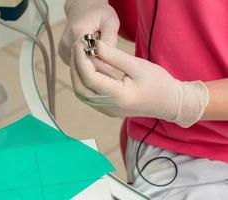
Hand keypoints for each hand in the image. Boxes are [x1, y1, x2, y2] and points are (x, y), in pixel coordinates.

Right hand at [58, 0, 119, 64]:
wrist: (82, 8)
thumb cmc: (98, 13)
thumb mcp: (110, 21)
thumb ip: (110, 41)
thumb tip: (108, 62)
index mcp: (78, 32)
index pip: (91, 59)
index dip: (103, 65)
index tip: (112, 65)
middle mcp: (67, 42)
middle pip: (85, 65)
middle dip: (98, 65)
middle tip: (106, 57)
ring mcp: (63, 49)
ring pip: (81, 67)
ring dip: (91, 63)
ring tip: (96, 50)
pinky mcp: (62, 54)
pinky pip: (76, 65)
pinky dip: (84, 62)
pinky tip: (88, 51)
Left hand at [71, 41, 208, 127]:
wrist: (170, 103)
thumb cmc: (159, 83)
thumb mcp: (137, 65)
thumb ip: (114, 56)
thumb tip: (95, 46)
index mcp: (118, 96)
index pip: (89, 78)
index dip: (81, 60)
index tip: (80, 44)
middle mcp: (109, 107)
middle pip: (80, 89)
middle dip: (75, 68)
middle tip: (77, 49)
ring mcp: (107, 110)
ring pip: (83, 94)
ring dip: (78, 75)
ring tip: (81, 56)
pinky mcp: (108, 109)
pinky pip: (90, 96)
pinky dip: (85, 82)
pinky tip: (89, 67)